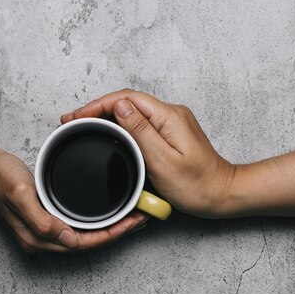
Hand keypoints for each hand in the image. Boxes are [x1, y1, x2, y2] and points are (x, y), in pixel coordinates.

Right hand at [0, 148, 148, 252]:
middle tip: (143, 216)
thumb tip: (66, 237)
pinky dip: (98, 220)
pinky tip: (109, 209)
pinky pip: (78, 225)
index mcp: (38, 237)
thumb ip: (40, 218)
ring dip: (111, 226)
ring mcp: (44, 230)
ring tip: (133, 213)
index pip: (84, 243)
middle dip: (118, 232)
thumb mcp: (19, 192)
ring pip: (86, 235)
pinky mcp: (46, 218)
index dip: (112, 235)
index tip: (134, 222)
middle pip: (90, 242)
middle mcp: (43, 239)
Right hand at [61, 89, 235, 217]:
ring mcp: (170, 124)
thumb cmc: (196, 185)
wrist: (221, 194)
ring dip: (106, 116)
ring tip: (84, 126)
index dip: (98, 104)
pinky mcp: (169, 135)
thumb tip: (120, 106)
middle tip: (73, 121)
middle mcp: (170, 115)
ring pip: (131, 112)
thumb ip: (140, 131)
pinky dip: (119, 126)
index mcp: (168, 117)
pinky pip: (139, 124)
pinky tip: (108, 134)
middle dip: (97, 109)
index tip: (77, 116)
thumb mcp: (163, 160)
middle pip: (127, 102)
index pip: (126, 99)